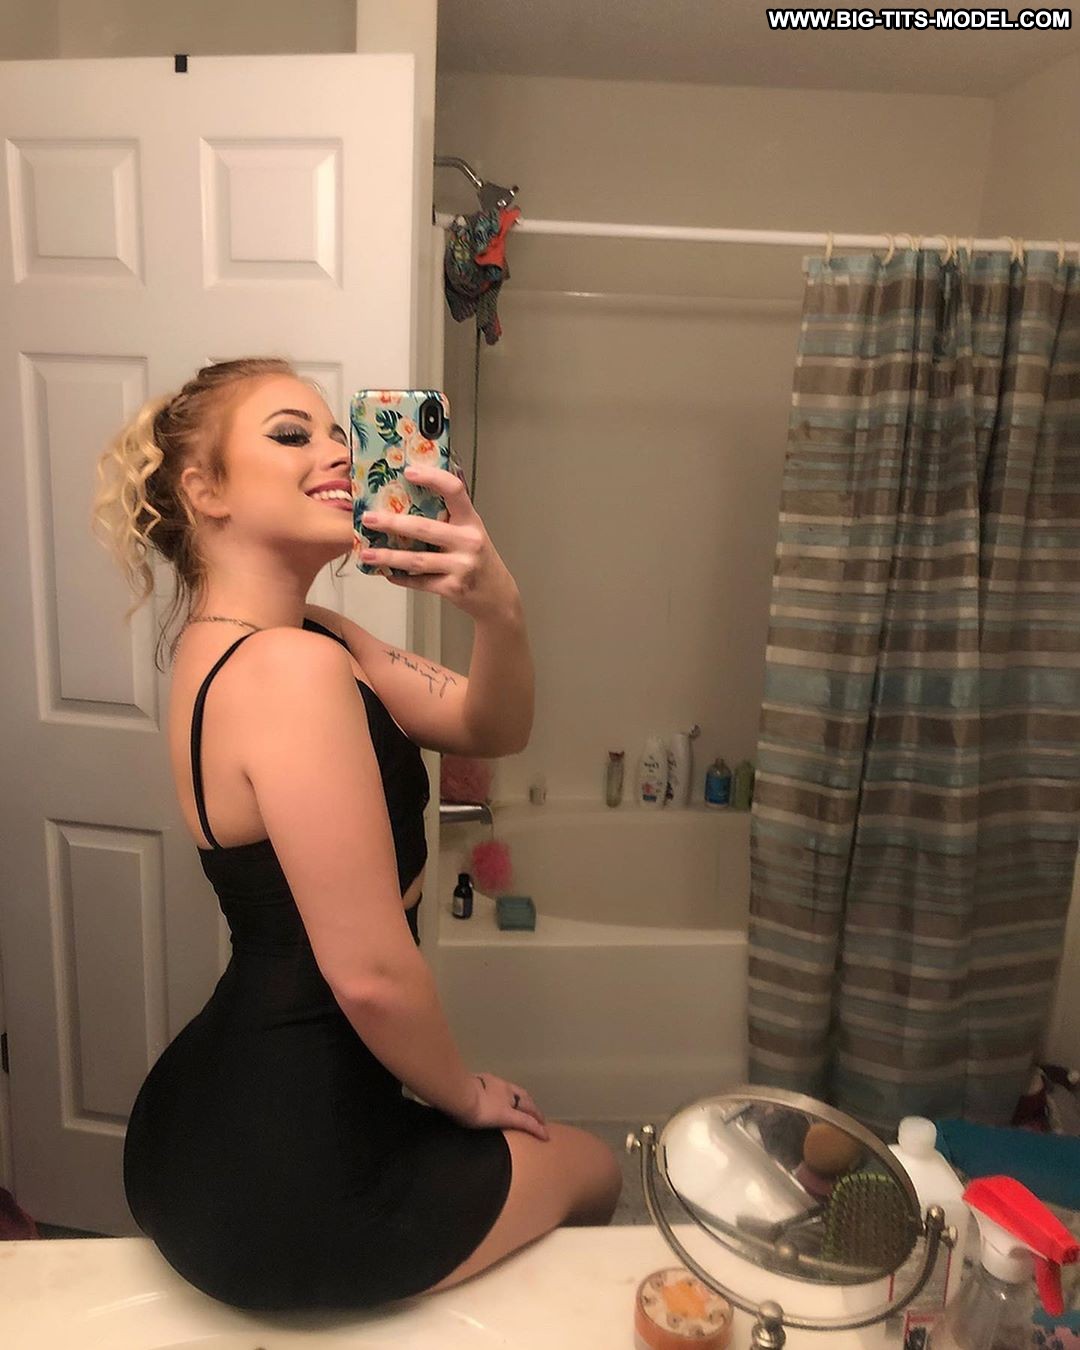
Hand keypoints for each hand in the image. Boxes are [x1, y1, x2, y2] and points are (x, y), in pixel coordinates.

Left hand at [358, 464, 521, 622]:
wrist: (497, 595)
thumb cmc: (478, 558)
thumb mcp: (471, 532)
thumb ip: (449, 516)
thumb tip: (412, 495)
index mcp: (471, 521)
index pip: (455, 491)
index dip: (432, 478)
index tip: (409, 471)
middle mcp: (468, 541)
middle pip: (424, 528)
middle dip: (392, 523)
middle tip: (368, 518)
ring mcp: (461, 566)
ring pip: (416, 560)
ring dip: (388, 557)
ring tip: (366, 554)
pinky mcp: (453, 588)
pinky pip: (420, 582)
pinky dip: (401, 578)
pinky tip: (387, 574)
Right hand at [453, 1072, 549, 1140]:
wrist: (459, 1094)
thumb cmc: (454, 1092)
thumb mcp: (458, 1091)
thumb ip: (462, 1095)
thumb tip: (455, 1100)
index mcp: (487, 1081)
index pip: (505, 1088)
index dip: (513, 1094)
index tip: (516, 1101)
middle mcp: (501, 1088)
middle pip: (521, 1095)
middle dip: (529, 1103)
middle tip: (536, 1113)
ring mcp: (506, 1101)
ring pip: (527, 1106)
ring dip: (535, 1114)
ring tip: (542, 1124)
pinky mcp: (509, 1116)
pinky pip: (527, 1122)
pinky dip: (537, 1129)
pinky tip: (545, 1136)